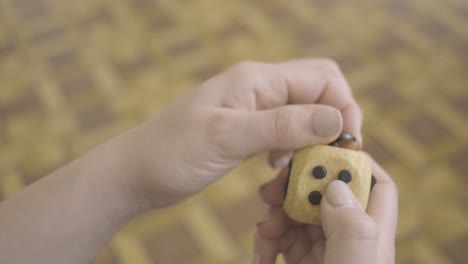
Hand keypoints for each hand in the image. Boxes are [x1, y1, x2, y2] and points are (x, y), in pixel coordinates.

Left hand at [125, 59, 362, 206]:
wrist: (137, 171)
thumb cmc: (171, 152)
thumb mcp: (226, 137)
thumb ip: (280, 125)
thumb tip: (334, 119)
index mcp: (256, 79)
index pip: (322, 78)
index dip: (343, 108)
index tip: (345, 146)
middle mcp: (258, 87)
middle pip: (318, 91)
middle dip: (333, 122)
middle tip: (327, 157)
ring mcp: (252, 106)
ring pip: (304, 112)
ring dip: (312, 138)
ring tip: (296, 165)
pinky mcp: (247, 126)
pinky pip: (285, 130)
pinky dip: (293, 147)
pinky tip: (277, 164)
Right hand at [253, 156, 397, 263]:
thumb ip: (351, 228)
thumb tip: (336, 185)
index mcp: (370, 236)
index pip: (374, 186)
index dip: (353, 162)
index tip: (318, 150)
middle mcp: (347, 237)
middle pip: (326, 192)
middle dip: (296, 189)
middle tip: (272, 191)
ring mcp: (323, 248)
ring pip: (298, 212)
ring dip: (275, 217)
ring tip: (265, 232)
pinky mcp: (300, 260)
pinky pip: (281, 236)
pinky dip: (267, 240)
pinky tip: (262, 255)